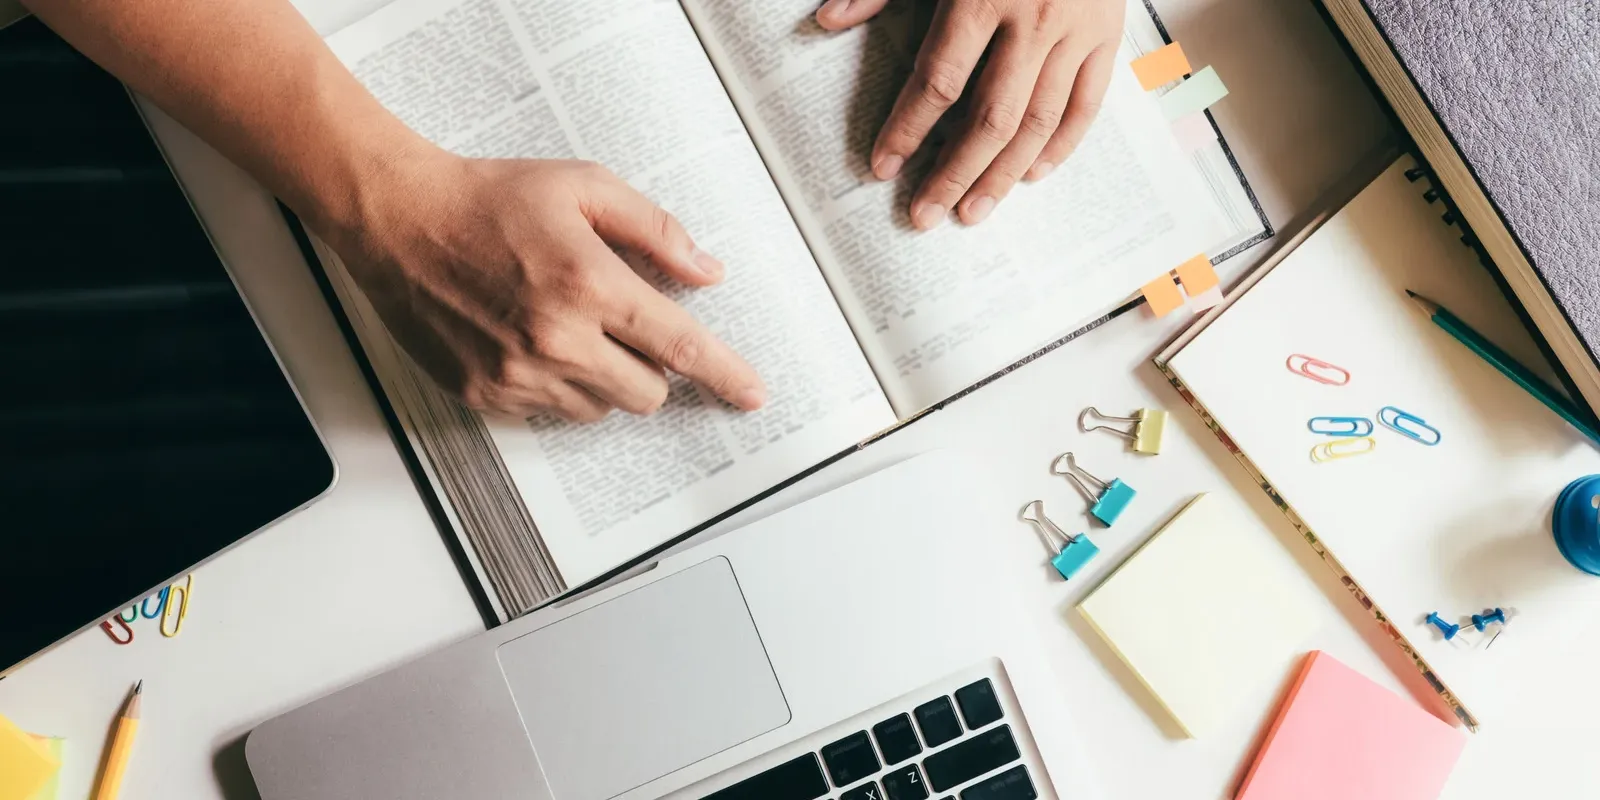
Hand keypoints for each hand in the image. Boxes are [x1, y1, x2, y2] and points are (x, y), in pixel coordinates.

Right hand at [323, 152, 766, 422]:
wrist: (397, 219)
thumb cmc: (489, 198)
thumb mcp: (585, 187)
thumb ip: (655, 231)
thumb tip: (706, 272)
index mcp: (589, 284)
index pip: (680, 346)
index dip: (725, 374)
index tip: (752, 395)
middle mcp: (556, 338)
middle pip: (647, 393)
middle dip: (651, 367)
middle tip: (622, 326)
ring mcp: (517, 374)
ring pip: (600, 409)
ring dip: (603, 378)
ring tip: (565, 325)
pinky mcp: (484, 394)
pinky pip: (550, 413)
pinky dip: (556, 387)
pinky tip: (529, 340)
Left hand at [817, 0, 1124, 228]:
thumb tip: (825, 21)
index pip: (938, 81)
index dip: (906, 129)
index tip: (882, 166)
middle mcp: (1034, 19)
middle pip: (989, 119)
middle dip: (952, 174)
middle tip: (924, 215)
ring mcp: (1077, 31)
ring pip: (1038, 124)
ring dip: (1002, 176)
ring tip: (972, 212)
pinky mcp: (1109, 34)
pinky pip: (1086, 106)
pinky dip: (1060, 146)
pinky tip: (1031, 175)